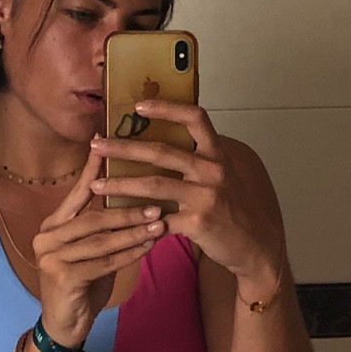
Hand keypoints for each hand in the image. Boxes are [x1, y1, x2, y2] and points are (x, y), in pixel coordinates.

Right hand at [29, 152, 163, 348]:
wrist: (65, 326)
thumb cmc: (83, 283)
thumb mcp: (92, 250)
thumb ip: (104, 228)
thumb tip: (136, 199)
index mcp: (53, 225)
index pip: (77, 194)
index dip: (94, 171)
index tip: (110, 148)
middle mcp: (47, 237)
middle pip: (93, 218)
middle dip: (127, 211)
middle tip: (156, 204)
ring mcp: (51, 257)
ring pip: (101, 240)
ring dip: (133, 232)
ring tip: (159, 224)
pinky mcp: (63, 277)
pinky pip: (104, 262)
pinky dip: (129, 254)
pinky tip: (148, 247)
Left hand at [90, 100, 286, 303]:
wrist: (255, 245)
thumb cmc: (233, 208)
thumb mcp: (222, 176)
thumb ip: (197, 159)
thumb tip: (159, 144)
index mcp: (218, 153)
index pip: (195, 118)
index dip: (166, 108)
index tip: (138, 106)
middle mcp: (213, 170)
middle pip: (162, 151)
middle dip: (124, 147)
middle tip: (97, 145)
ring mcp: (206, 196)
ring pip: (153, 185)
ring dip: (120, 184)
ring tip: (95, 185)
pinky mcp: (198, 222)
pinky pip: (160, 219)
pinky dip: (138, 220)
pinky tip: (119, 221)